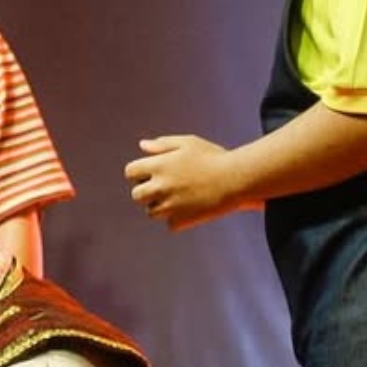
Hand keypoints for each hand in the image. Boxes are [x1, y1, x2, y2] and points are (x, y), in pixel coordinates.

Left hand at [123, 135, 247, 230]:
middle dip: (147, 191)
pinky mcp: (180, 221)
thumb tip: (143, 146)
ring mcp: (168, 206)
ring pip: (151, 212)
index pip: (130, 172)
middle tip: (167, 187)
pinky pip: (170, 223)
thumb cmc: (214, 157)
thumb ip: (162, 144)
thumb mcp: (188, 143)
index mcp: (158, 166)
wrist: (236, 180)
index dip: (140, 172)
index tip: (151, 173)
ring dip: (161, 206)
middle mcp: (159, 187)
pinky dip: (178, 218)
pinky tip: (192, 207)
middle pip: (137, 195)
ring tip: (183, 197)